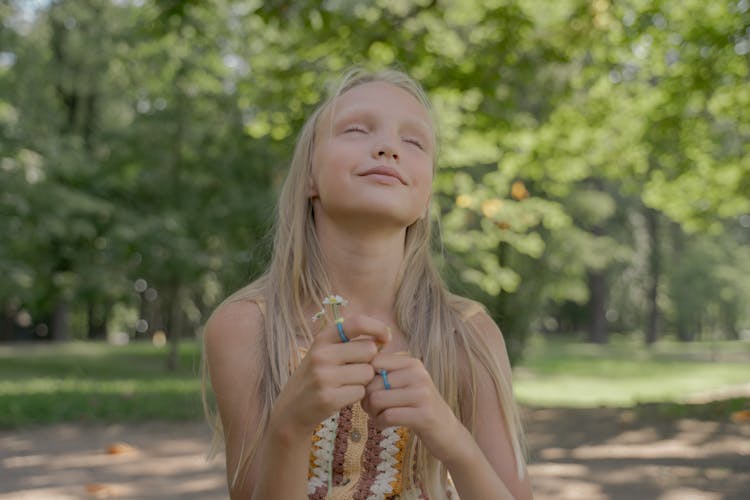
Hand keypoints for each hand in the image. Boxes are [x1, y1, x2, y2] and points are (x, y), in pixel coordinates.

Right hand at [270, 315, 391, 435]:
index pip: (357, 322)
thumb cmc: (316, 378)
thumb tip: (384, 338)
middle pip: (369, 350)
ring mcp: (323, 376)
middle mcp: (321, 354)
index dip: (377, 327)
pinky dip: (357, 396)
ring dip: (364, 381)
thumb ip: (351, 343)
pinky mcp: (328, 398)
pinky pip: (361, 392)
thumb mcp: (325, 353)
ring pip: (368, 373)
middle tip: (356, 371)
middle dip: (369, 361)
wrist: (291, 410)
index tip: (385, 337)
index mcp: (322, 338)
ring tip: (346, 385)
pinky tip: (342, 397)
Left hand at [361, 352, 467, 464]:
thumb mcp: (405, 383)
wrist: (447, 431)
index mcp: (412, 363)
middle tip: (372, 409)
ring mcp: (422, 394)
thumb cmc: (418, 406)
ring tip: (378, 417)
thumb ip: (385, 373)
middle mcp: (418, 374)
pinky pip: (387, 416)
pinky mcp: (423, 415)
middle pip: (372, 383)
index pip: (374, 361)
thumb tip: (354, 369)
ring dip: (371, 412)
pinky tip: (384, 425)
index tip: (368, 390)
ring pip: (377, 399)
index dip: (364, 378)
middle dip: (366, 399)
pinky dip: (379, 423)